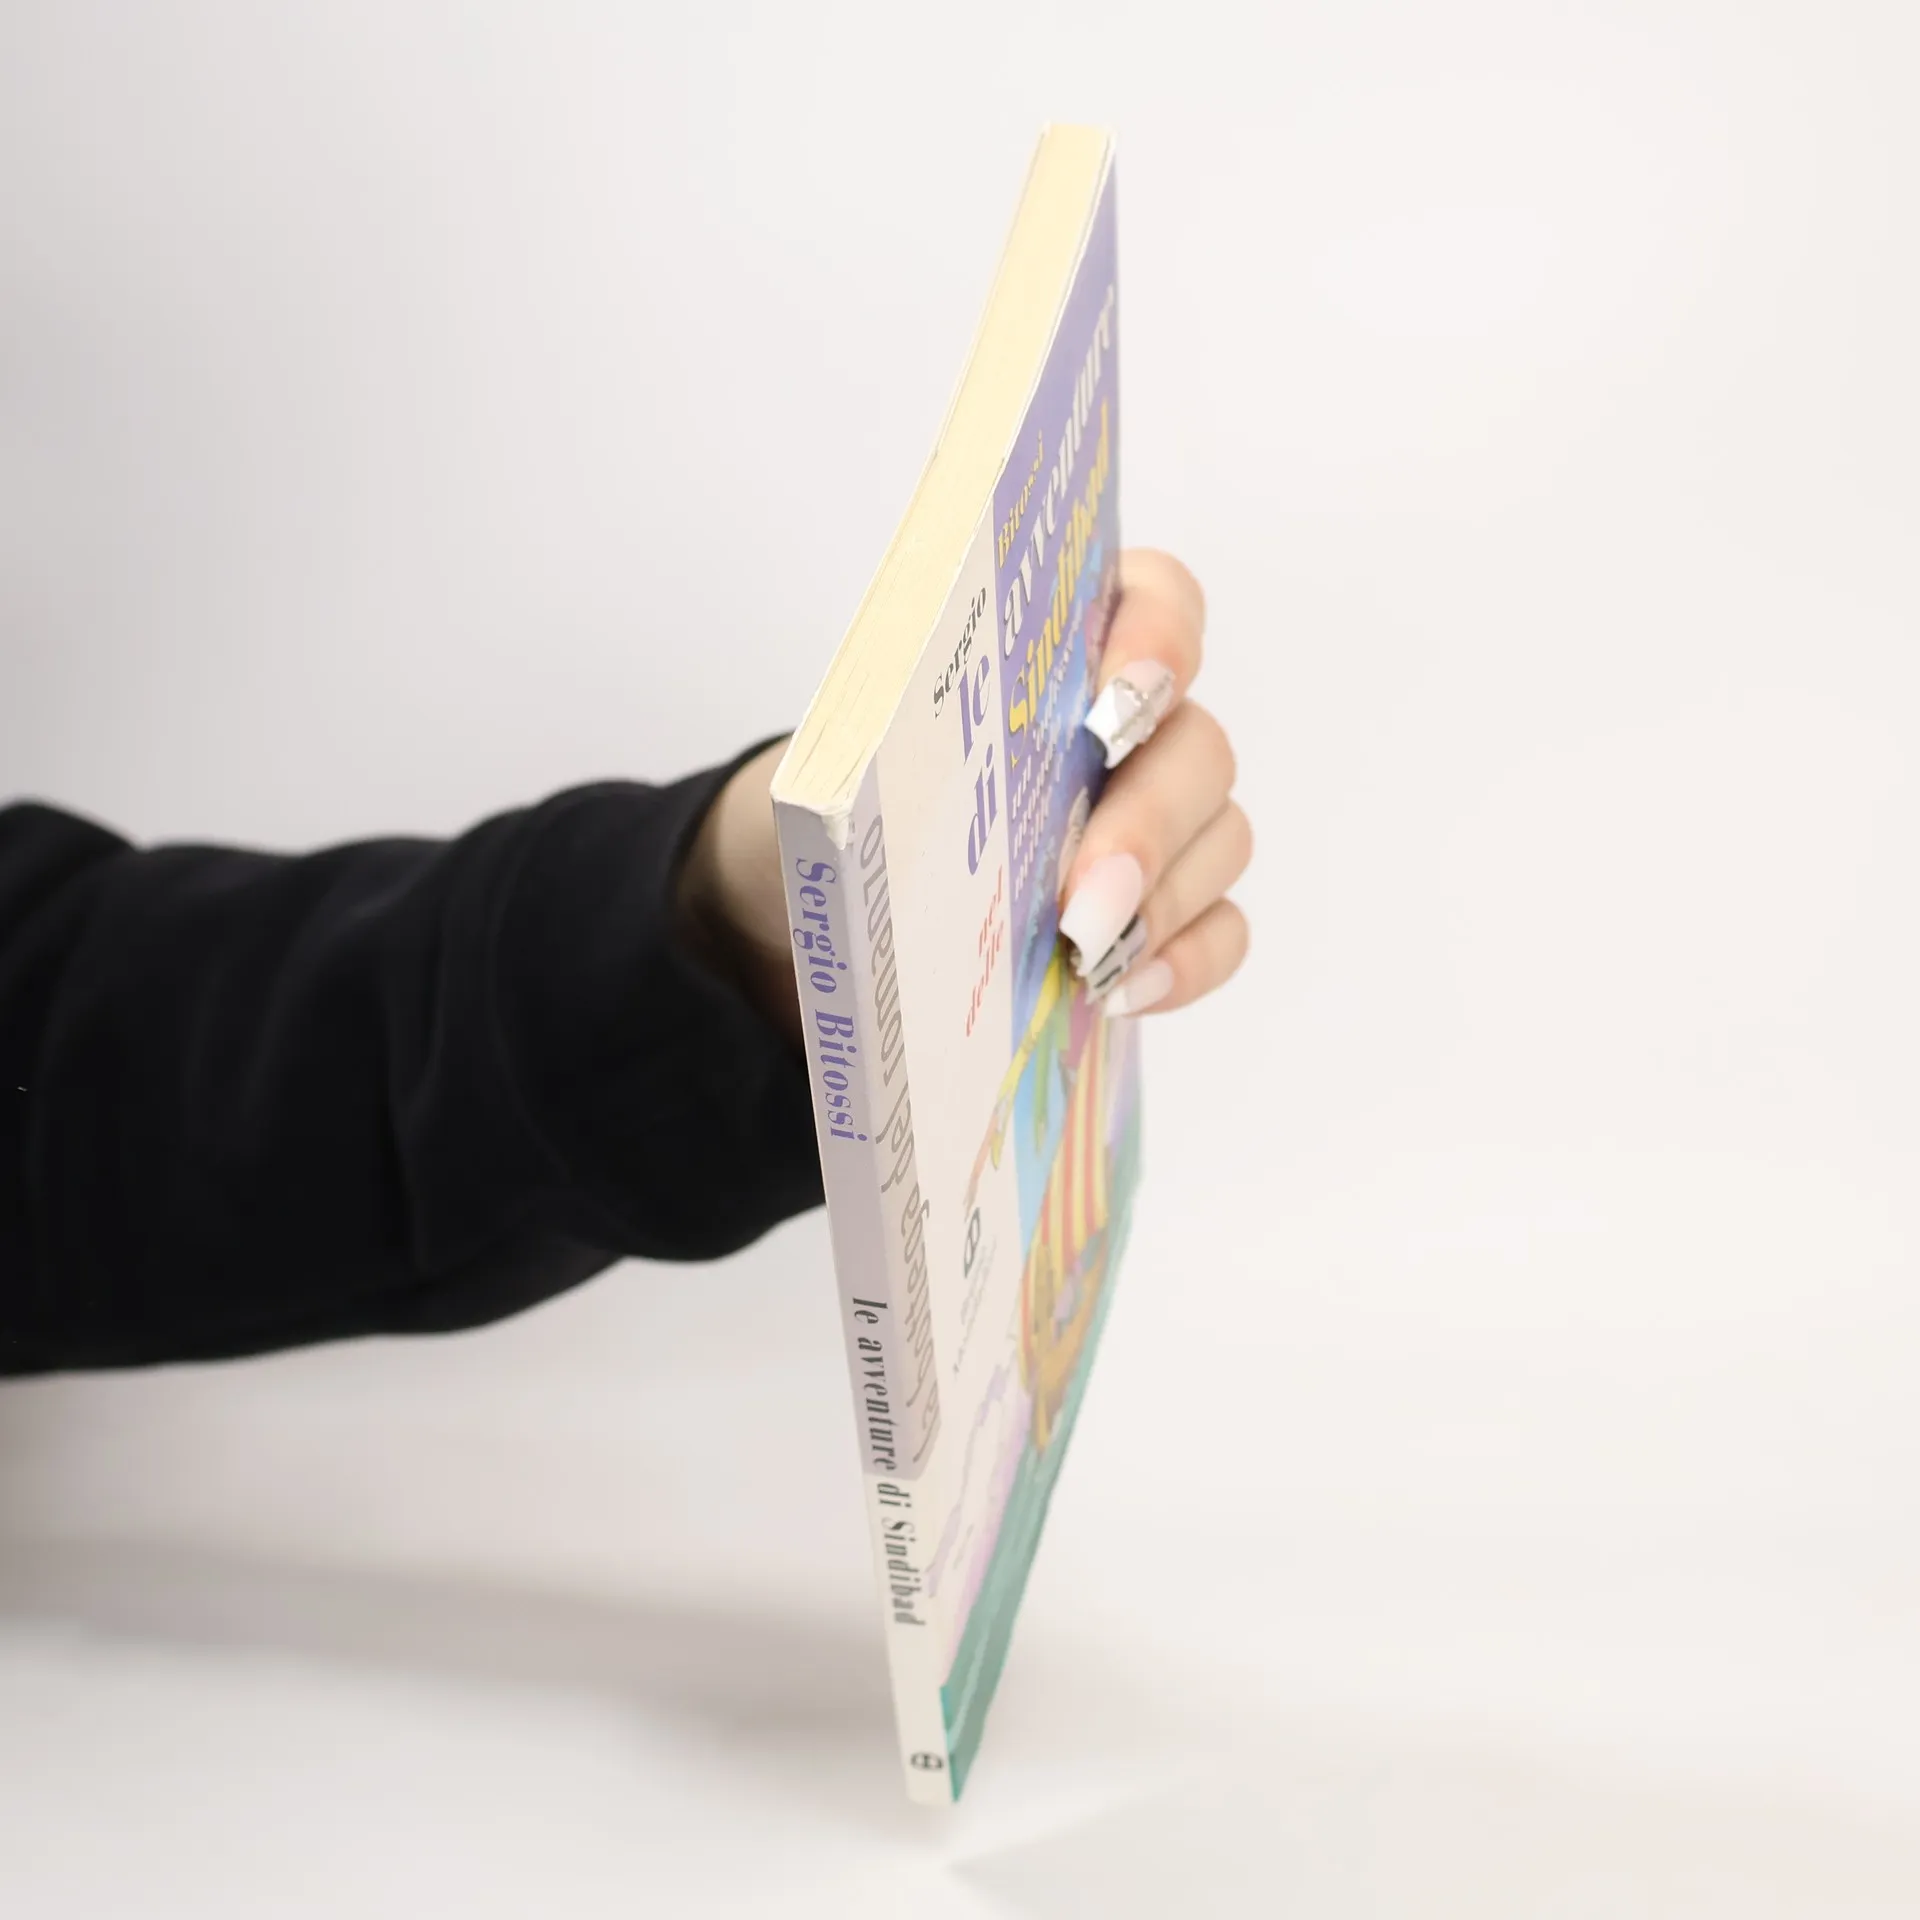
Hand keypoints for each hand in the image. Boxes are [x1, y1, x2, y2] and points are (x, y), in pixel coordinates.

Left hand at [683, 547, 1248, 1033]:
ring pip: (1220, 840)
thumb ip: (887, 748)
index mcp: (1072, 648)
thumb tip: (869, 796)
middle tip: (1082, 893)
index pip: (1158, 601)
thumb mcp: (846, 757)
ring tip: (1086, 954)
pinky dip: (1181, 962)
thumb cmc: (858, 799)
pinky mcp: (1175, 912)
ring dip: (1161, 901)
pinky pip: (1220, 930)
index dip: (1158, 637)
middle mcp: (1142, 725)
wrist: (838, 896)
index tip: (1113, 698)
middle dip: (1146, 821)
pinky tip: (1120, 991)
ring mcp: (1172, 820)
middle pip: (1198, 747)